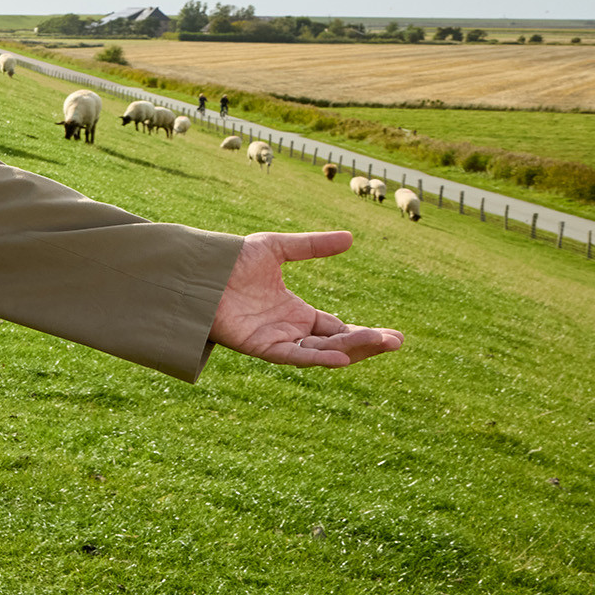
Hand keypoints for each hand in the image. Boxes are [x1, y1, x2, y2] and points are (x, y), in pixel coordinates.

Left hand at [209, 231, 403, 367]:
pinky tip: (341, 356)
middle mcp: (289, 330)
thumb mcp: (277, 248)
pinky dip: (316, 358)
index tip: (393, 335)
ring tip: (381, 342)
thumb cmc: (229, 260)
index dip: (363, 333)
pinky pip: (292, 356)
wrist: (196, 269)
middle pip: (335, 344)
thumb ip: (312, 246)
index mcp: (296, 313)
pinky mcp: (259, 346)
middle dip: (366, 344)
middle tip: (397, 341)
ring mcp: (275, 340)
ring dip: (351, 349)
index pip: (337, 329)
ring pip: (320, 351)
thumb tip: (351, 237)